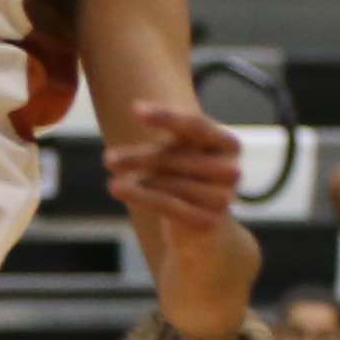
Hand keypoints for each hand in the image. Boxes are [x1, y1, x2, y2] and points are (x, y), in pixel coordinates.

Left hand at [104, 97, 246, 236]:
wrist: (203, 230)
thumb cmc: (186, 179)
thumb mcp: (181, 153)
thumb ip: (167, 136)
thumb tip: (137, 109)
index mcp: (228, 143)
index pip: (195, 125)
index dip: (166, 116)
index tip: (136, 109)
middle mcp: (231, 170)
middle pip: (177, 157)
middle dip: (139, 157)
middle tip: (108, 159)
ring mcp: (223, 198)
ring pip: (170, 183)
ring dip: (137, 179)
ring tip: (112, 179)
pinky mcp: (208, 221)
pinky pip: (168, 205)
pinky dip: (140, 196)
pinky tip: (118, 189)